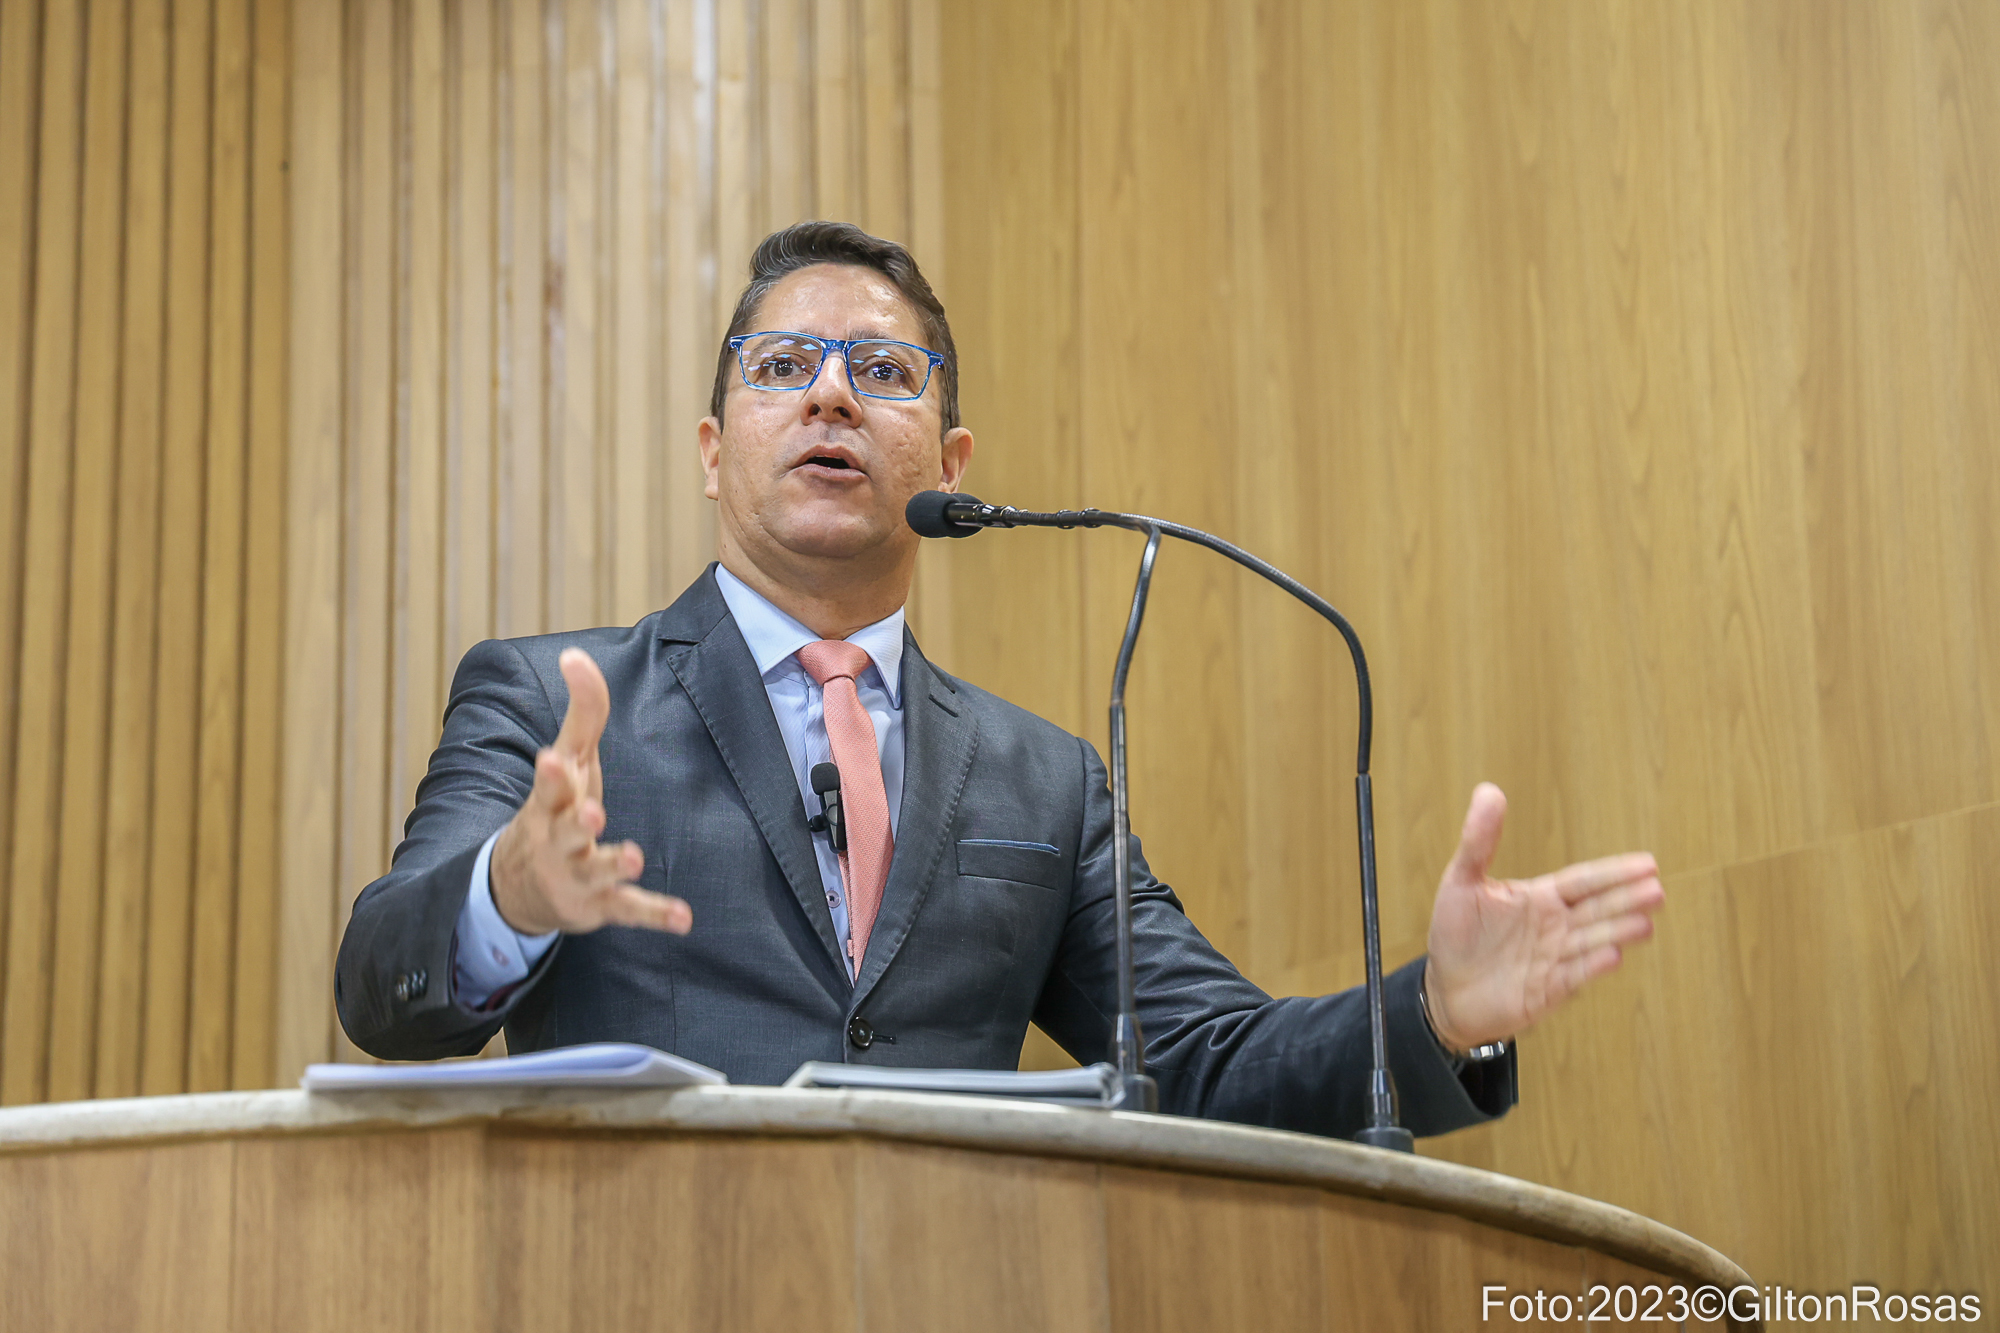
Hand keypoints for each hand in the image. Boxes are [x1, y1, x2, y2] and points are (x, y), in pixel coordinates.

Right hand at [490, 648, 693, 936]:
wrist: (516, 886)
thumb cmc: (554, 808)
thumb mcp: (568, 762)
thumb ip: (582, 711)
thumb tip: (576, 656)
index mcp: (551, 802)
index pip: (549, 785)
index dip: (552, 775)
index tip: (553, 759)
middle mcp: (558, 839)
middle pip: (566, 828)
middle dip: (577, 820)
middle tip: (591, 812)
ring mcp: (577, 874)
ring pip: (594, 870)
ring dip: (612, 863)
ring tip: (631, 855)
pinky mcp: (598, 906)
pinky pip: (627, 910)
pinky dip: (654, 915)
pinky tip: (684, 919)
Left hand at [1422, 783, 1661, 1052]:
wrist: (1446, 991)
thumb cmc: (1456, 934)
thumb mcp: (1462, 881)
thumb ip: (1479, 841)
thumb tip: (1488, 790)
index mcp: (1542, 898)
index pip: (1584, 881)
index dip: (1614, 873)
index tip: (1649, 863)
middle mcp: (1556, 926)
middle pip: (1598, 909)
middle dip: (1627, 900)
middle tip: (1657, 890)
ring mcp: (1555, 959)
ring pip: (1593, 941)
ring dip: (1619, 932)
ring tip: (1645, 923)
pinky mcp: (1548, 991)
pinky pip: (1573, 976)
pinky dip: (1592, 967)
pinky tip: (1613, 955)